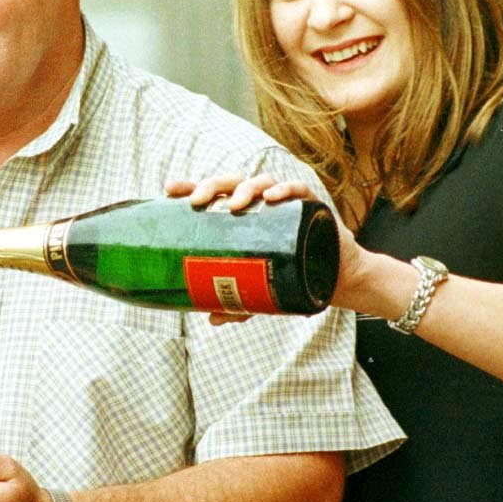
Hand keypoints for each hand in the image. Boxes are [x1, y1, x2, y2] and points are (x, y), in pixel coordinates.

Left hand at [162, 174, 362, 320]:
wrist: (332, 279)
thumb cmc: (289, 274)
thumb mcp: (260, 291)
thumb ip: (238, 303)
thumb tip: (213, 319)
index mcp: (240, 216)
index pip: (212, 196)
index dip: (190, 188)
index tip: (169, 190)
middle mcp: (260, 204)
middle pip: (232, 183)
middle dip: (212, 186)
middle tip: (197, 200)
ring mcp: (284, 203)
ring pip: (262, 182)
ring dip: (246, 188)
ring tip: (235, 204)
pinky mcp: (310, 206)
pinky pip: (299, 190)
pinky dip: (285, 190)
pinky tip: (272, 198)